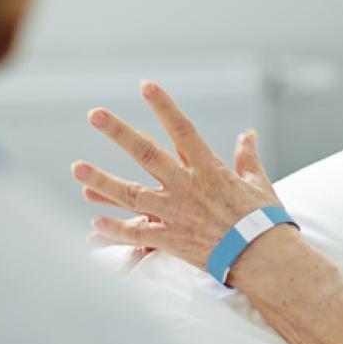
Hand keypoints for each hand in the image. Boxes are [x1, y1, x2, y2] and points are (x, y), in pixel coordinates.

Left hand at [72, 80, 284, 272]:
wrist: (265, 257)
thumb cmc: (264, 219)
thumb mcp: (259, 182)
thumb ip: (247, 157)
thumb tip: (248, 134)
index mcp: (209, 169)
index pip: (182, 129)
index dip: (164, 106)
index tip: (146, 85)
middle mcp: (186, 187)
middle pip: (146, 154)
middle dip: (118, 133)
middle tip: (94, 114)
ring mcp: (175, 213)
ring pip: (130, 194)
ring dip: (101, 181)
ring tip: (77, 169)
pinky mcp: (170, 240)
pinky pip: (136, 234)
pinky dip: (114, 229)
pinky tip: (93, 222)